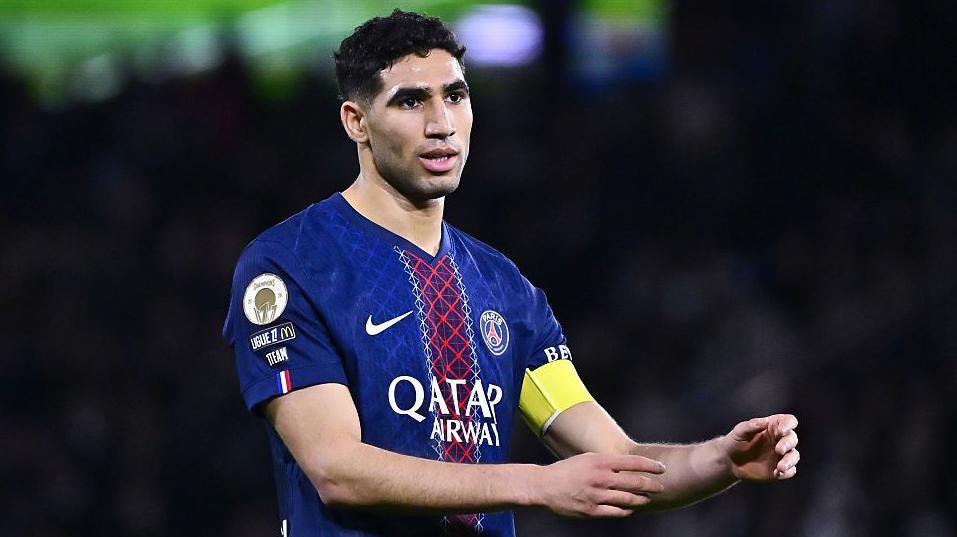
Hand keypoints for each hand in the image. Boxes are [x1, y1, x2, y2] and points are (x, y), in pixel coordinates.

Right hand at [534, 452, 665, 517]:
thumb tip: (627, 466)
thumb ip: (606, 463)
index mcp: (600, 462)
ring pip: (628, 499)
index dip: (650, 465)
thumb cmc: (567, 470)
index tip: (661, 468)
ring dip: (641, 499)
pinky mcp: (592, 511)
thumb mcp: (587, 459)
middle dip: (652, 485)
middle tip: (661, 487)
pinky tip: (631, 509)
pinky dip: (627, 510)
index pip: (632, 462)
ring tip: (648, 498)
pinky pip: (616, 512)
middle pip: (635, 482)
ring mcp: (597, 496)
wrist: (544, 486)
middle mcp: (600, 478)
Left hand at [720, 414, 799, 481]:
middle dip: (788, 443)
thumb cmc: (735, 441)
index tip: (782, 430)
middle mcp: (780, 440)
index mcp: (772, 427)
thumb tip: (765, 421)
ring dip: (790, 460)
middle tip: (779, 450)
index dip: (788, 424)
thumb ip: (751, 425)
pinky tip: (776, 473)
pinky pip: (790, 471)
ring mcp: (781, 455)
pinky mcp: (780, 469)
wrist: (730, 461)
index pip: (788, 421)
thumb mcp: (739, 431)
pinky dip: (787, 472)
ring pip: (794, 455)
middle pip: (792, 438)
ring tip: (780, 467)